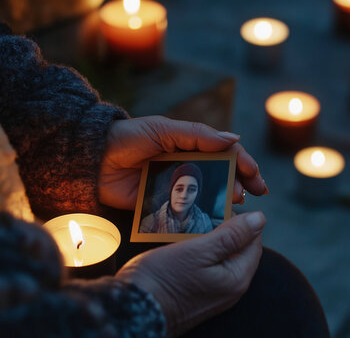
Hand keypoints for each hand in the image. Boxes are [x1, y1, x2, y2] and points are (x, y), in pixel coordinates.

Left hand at [99, 116, 267, 209]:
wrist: (94, 159)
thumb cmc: (129, 137)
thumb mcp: (165, 129)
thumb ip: (199, 135)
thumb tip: (234, 138)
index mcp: (191, 145)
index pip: (225, 153)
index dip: (243, 162)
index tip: (255, 174)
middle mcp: (188, 166)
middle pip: (223, 176)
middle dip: (242, 183)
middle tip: (254, 193)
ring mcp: (177, 186)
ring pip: (209, 195)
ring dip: (226, 199)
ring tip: (235, 203)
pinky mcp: (163, 205)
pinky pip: (187, 211)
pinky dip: (202, 216)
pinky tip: (215, 220)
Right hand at [116, 211, 265, 336]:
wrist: (131, 310)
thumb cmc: (163, 279)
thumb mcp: (199, 250)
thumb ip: (232, 235)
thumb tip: (260, 218)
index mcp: (237, 278)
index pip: (253, 241)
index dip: (240, 221)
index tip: (218, 208)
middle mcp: (230, 290)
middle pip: (238, 250)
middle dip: (224, 231)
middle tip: (201, 216)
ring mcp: (214, 294)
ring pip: (221, 258)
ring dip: (209, 241)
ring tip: (189, 230)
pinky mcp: (198, 296)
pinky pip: (207, 269)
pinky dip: (199, 255)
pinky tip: (182, 246)